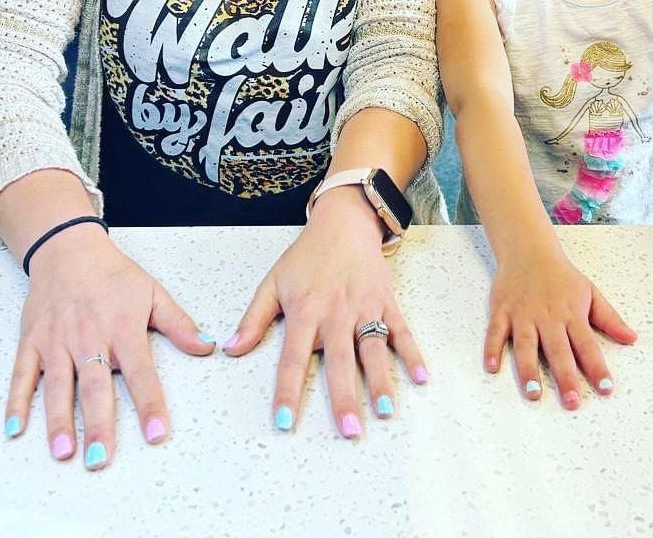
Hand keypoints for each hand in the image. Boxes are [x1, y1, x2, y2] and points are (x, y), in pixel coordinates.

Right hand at [5, 226, 214, 469]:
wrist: (68, 249)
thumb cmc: (113, 275)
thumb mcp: (153, 293)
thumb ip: (179, 324)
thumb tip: (207, 347)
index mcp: (122, 328)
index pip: (140, 372)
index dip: (149, 404)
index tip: (157, 434)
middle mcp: (88, 338)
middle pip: (95, 386)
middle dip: (98, 424)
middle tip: (101, 458)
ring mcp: (56, 341)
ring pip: (57, 386)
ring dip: (59, 421)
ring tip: (63, 452)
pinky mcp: (31, 342)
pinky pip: (22, 375)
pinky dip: (16, 402)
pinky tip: (15, 429)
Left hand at [222, 186, 427, 436]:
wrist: (343, 223)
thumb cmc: (306, 257)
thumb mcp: (273, 282)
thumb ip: (254, 319)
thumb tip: (230, 349)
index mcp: (305, 312)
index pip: (293, 358)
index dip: (288, 391)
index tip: (284, 421)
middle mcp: (336, 313)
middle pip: (339, 362)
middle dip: (344, 397)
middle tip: (349, 430)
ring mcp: (364, 308)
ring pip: (372, 350)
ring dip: (380, 381)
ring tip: (385, 412)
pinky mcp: (386, 302)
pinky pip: (401, 332)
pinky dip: (413, 354)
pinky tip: (422, 378)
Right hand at [484, 241, 636, 407]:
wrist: (529, 250)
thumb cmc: (562, 276)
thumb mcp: (591, 293)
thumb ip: (610, 318)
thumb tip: (632, 338)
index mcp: (572, 314)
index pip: (588, 345)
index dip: (597, 368)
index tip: (606, 389)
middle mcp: (548, 317)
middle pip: (558, 351)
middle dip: (565, 377)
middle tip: (572, 402)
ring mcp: (523, 315)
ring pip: (526, 345)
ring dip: (529, 370)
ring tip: (533, 394)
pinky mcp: (502, 311)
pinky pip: (496, 332)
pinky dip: (492, 349)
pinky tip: (492, 367)